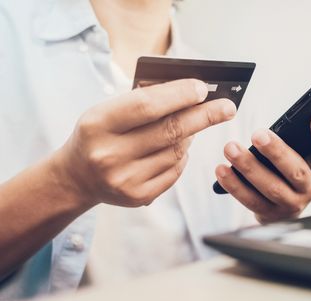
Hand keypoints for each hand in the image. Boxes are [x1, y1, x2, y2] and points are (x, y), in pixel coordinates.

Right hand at [56, 79, 235, 206]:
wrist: (77, 177)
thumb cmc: (100, 134)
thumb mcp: (107, 111)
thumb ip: (143, 102)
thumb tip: (193, 95)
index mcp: (98, 124)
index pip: (147, 105)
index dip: (179, 94)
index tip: (204, 88)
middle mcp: (109, 154)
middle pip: (170, 131)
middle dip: (204, 116)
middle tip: (228, 107)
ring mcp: (124, 179)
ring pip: (176, 152)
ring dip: (190, 136)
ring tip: (192, 125)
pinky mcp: (137, 197)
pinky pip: (174, 172)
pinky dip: (181, 157)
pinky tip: (178, 149)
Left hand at [215, 113, 310, 222]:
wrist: (283, 208)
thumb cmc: (289, 170)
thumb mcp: (300, 155)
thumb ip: (296, 140)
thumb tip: (281, 122)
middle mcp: (310, 188)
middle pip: (296, 171)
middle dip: (276, 152)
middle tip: (257, 134)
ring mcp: (291, 204)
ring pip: (270, 186)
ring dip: (249, 166)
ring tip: (230, 148)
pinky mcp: (270, 215)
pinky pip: (250, 200)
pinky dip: (234, 184)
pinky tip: (222, 170)